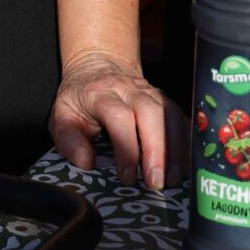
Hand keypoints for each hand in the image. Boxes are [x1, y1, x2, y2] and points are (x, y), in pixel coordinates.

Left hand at [50, 50, 173, 188]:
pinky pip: (182, 118)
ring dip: (176, 149)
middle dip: (157, 150)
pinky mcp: (165, 100)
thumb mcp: (62, 116)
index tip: (127, 176)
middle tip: (156, 182)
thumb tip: (87, 162)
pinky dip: (186, 142)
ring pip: (171, 115)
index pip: (119, 116)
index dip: (126, 147)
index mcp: (101, 93)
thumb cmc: (80, 100)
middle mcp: (130, 89)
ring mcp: (151, 92)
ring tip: (173, 179)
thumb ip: (69, 140)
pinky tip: (186, 165)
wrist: (99, 67)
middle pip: (151, 113)